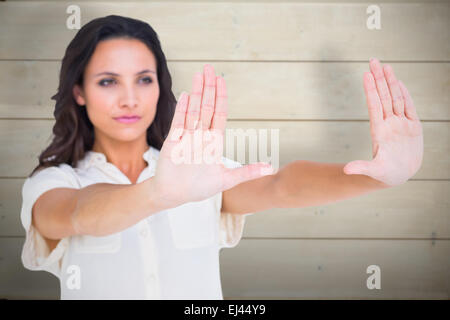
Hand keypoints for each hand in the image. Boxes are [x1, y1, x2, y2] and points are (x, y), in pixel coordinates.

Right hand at [153, 64, 273, 206]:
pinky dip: (182, 109)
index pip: (219, 113)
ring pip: (194, 110)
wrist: (175, 194)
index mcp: (214, 141)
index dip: (221, 97)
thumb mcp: (228, 180)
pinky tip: (186, 95)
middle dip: (209, 87)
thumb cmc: (200, 187)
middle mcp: (201, 135)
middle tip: (209, 68)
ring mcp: (187, 137)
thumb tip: (270, 168)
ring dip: (196, 92)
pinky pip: (178, 122)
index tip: (221, 80)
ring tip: (199, 75)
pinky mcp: (173, 142)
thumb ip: (247, 172)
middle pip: (207, 107)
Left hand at [343, 58, 423, 186]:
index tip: (366, 75)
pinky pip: (409, 107)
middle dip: (379, 78)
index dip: (371, 90)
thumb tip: (346, 171)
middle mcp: (389, 124)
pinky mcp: (413, 127)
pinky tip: (399, 82)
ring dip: (391, 82)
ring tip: (386, 66)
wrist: (398, 176)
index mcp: (379, 131)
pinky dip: (405, 95)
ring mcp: (400, 124)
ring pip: (396, 98)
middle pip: (384, 96)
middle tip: (373, 60)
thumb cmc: (384, 174)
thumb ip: (361, 168)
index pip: (374, 105)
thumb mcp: (374, 171)